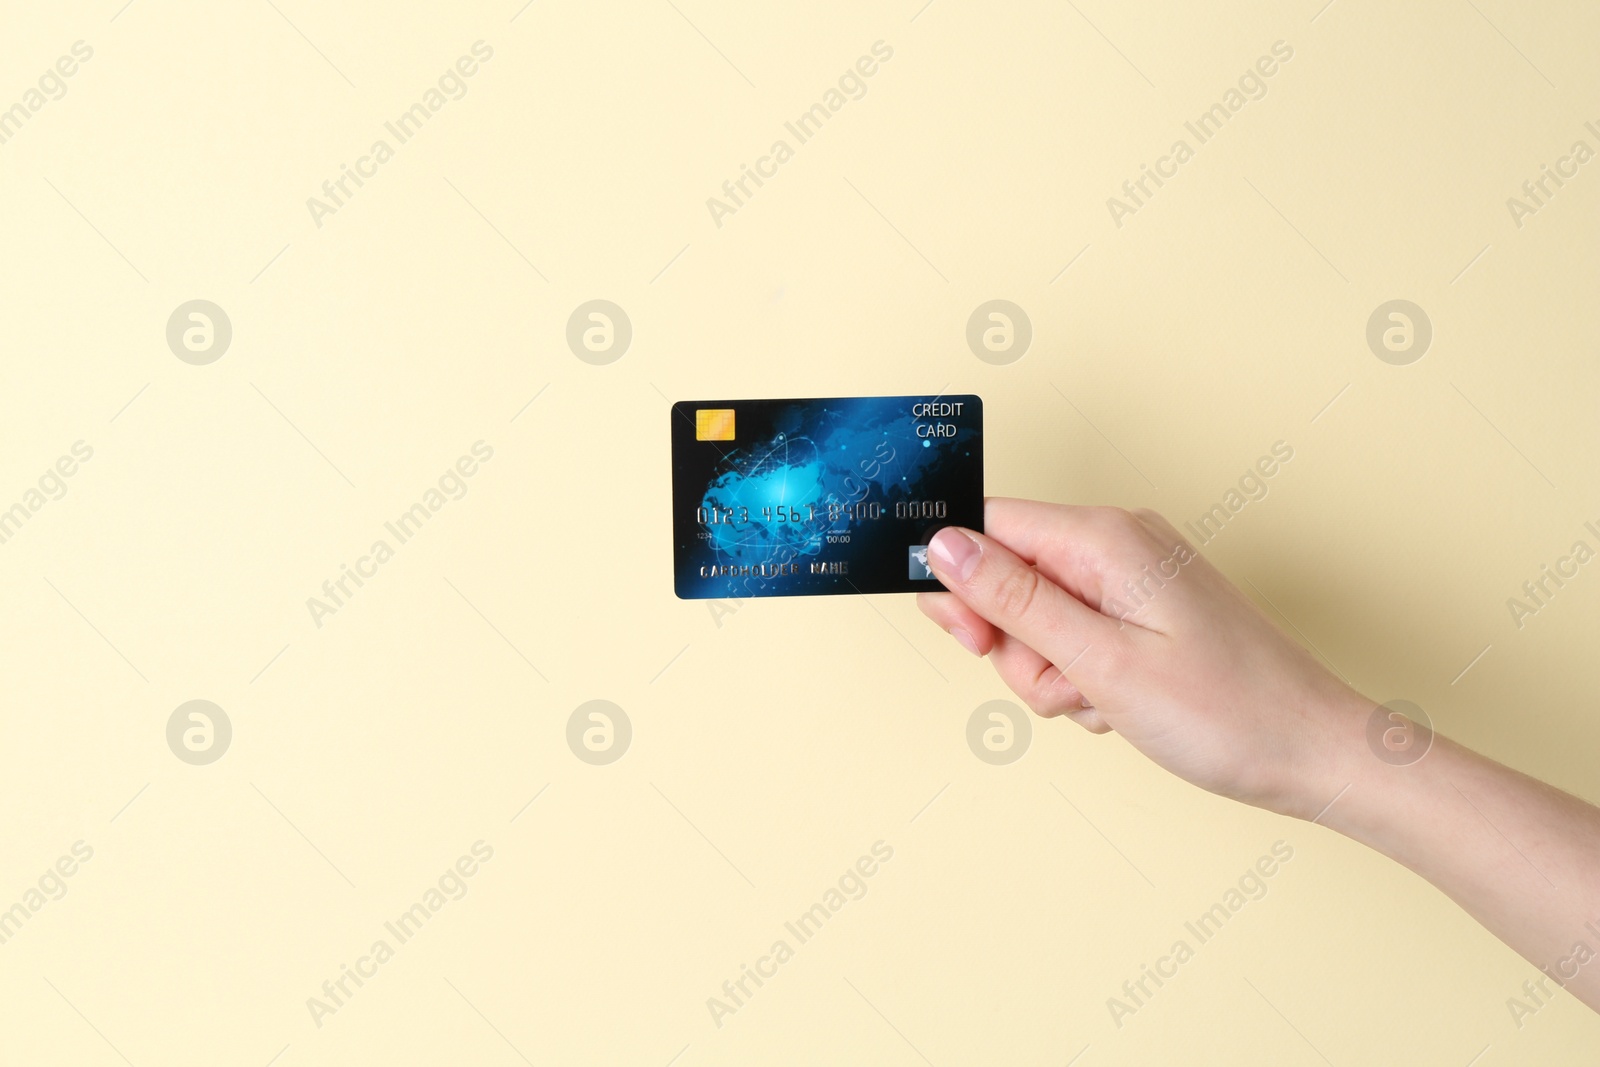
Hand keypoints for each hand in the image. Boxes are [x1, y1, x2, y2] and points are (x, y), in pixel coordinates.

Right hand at [918, 499, 1368, 818]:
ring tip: (1103, 700)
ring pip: (1038, 619)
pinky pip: (1076, 638)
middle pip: (1007, 578)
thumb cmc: (1228, 713)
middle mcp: (1118, 544)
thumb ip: (1014, 600)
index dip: (964, 585)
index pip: (988, 526)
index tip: (975, 643)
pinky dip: (1082, 678)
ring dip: (1051, 672)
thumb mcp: (1100, 662)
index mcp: (1105, 538)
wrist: (1315, 753)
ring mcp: (1133, 579)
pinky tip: (1119, 704)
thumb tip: (944, 545)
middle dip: (1015, 643)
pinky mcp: (1144, 613)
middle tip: (1059, 683)